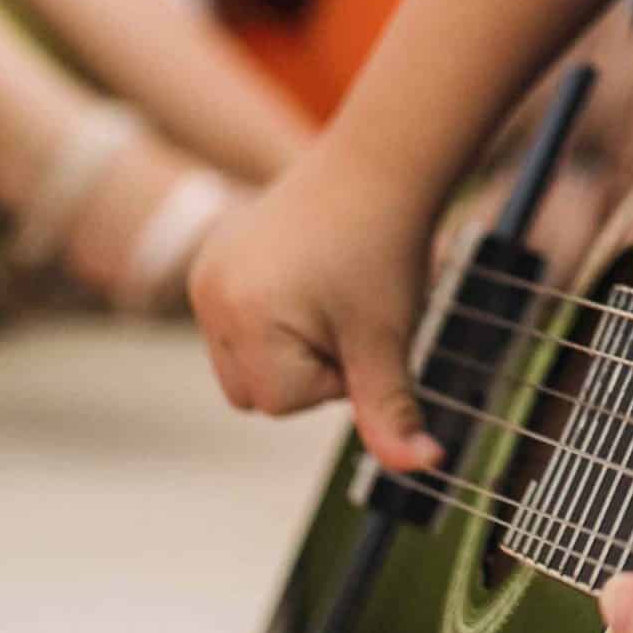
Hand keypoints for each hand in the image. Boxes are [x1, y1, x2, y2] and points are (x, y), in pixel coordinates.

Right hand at [190, 143, 444, 472]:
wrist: (384, 166)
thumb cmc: (389, 250)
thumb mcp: (389, 337)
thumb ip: (391, 411)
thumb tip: (426, 467)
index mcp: (243, 317)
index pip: (283, 403)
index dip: (337, 377)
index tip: (363, 327)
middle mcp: (209, 297)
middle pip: (254, 392)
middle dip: (308, 368)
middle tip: (349, 313)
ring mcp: (206, 275)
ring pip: (243, 363)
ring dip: (291, 347)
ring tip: (332, 293)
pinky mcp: (213, 258)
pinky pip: (236, 323)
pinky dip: (275, 319)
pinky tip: (312, 275)